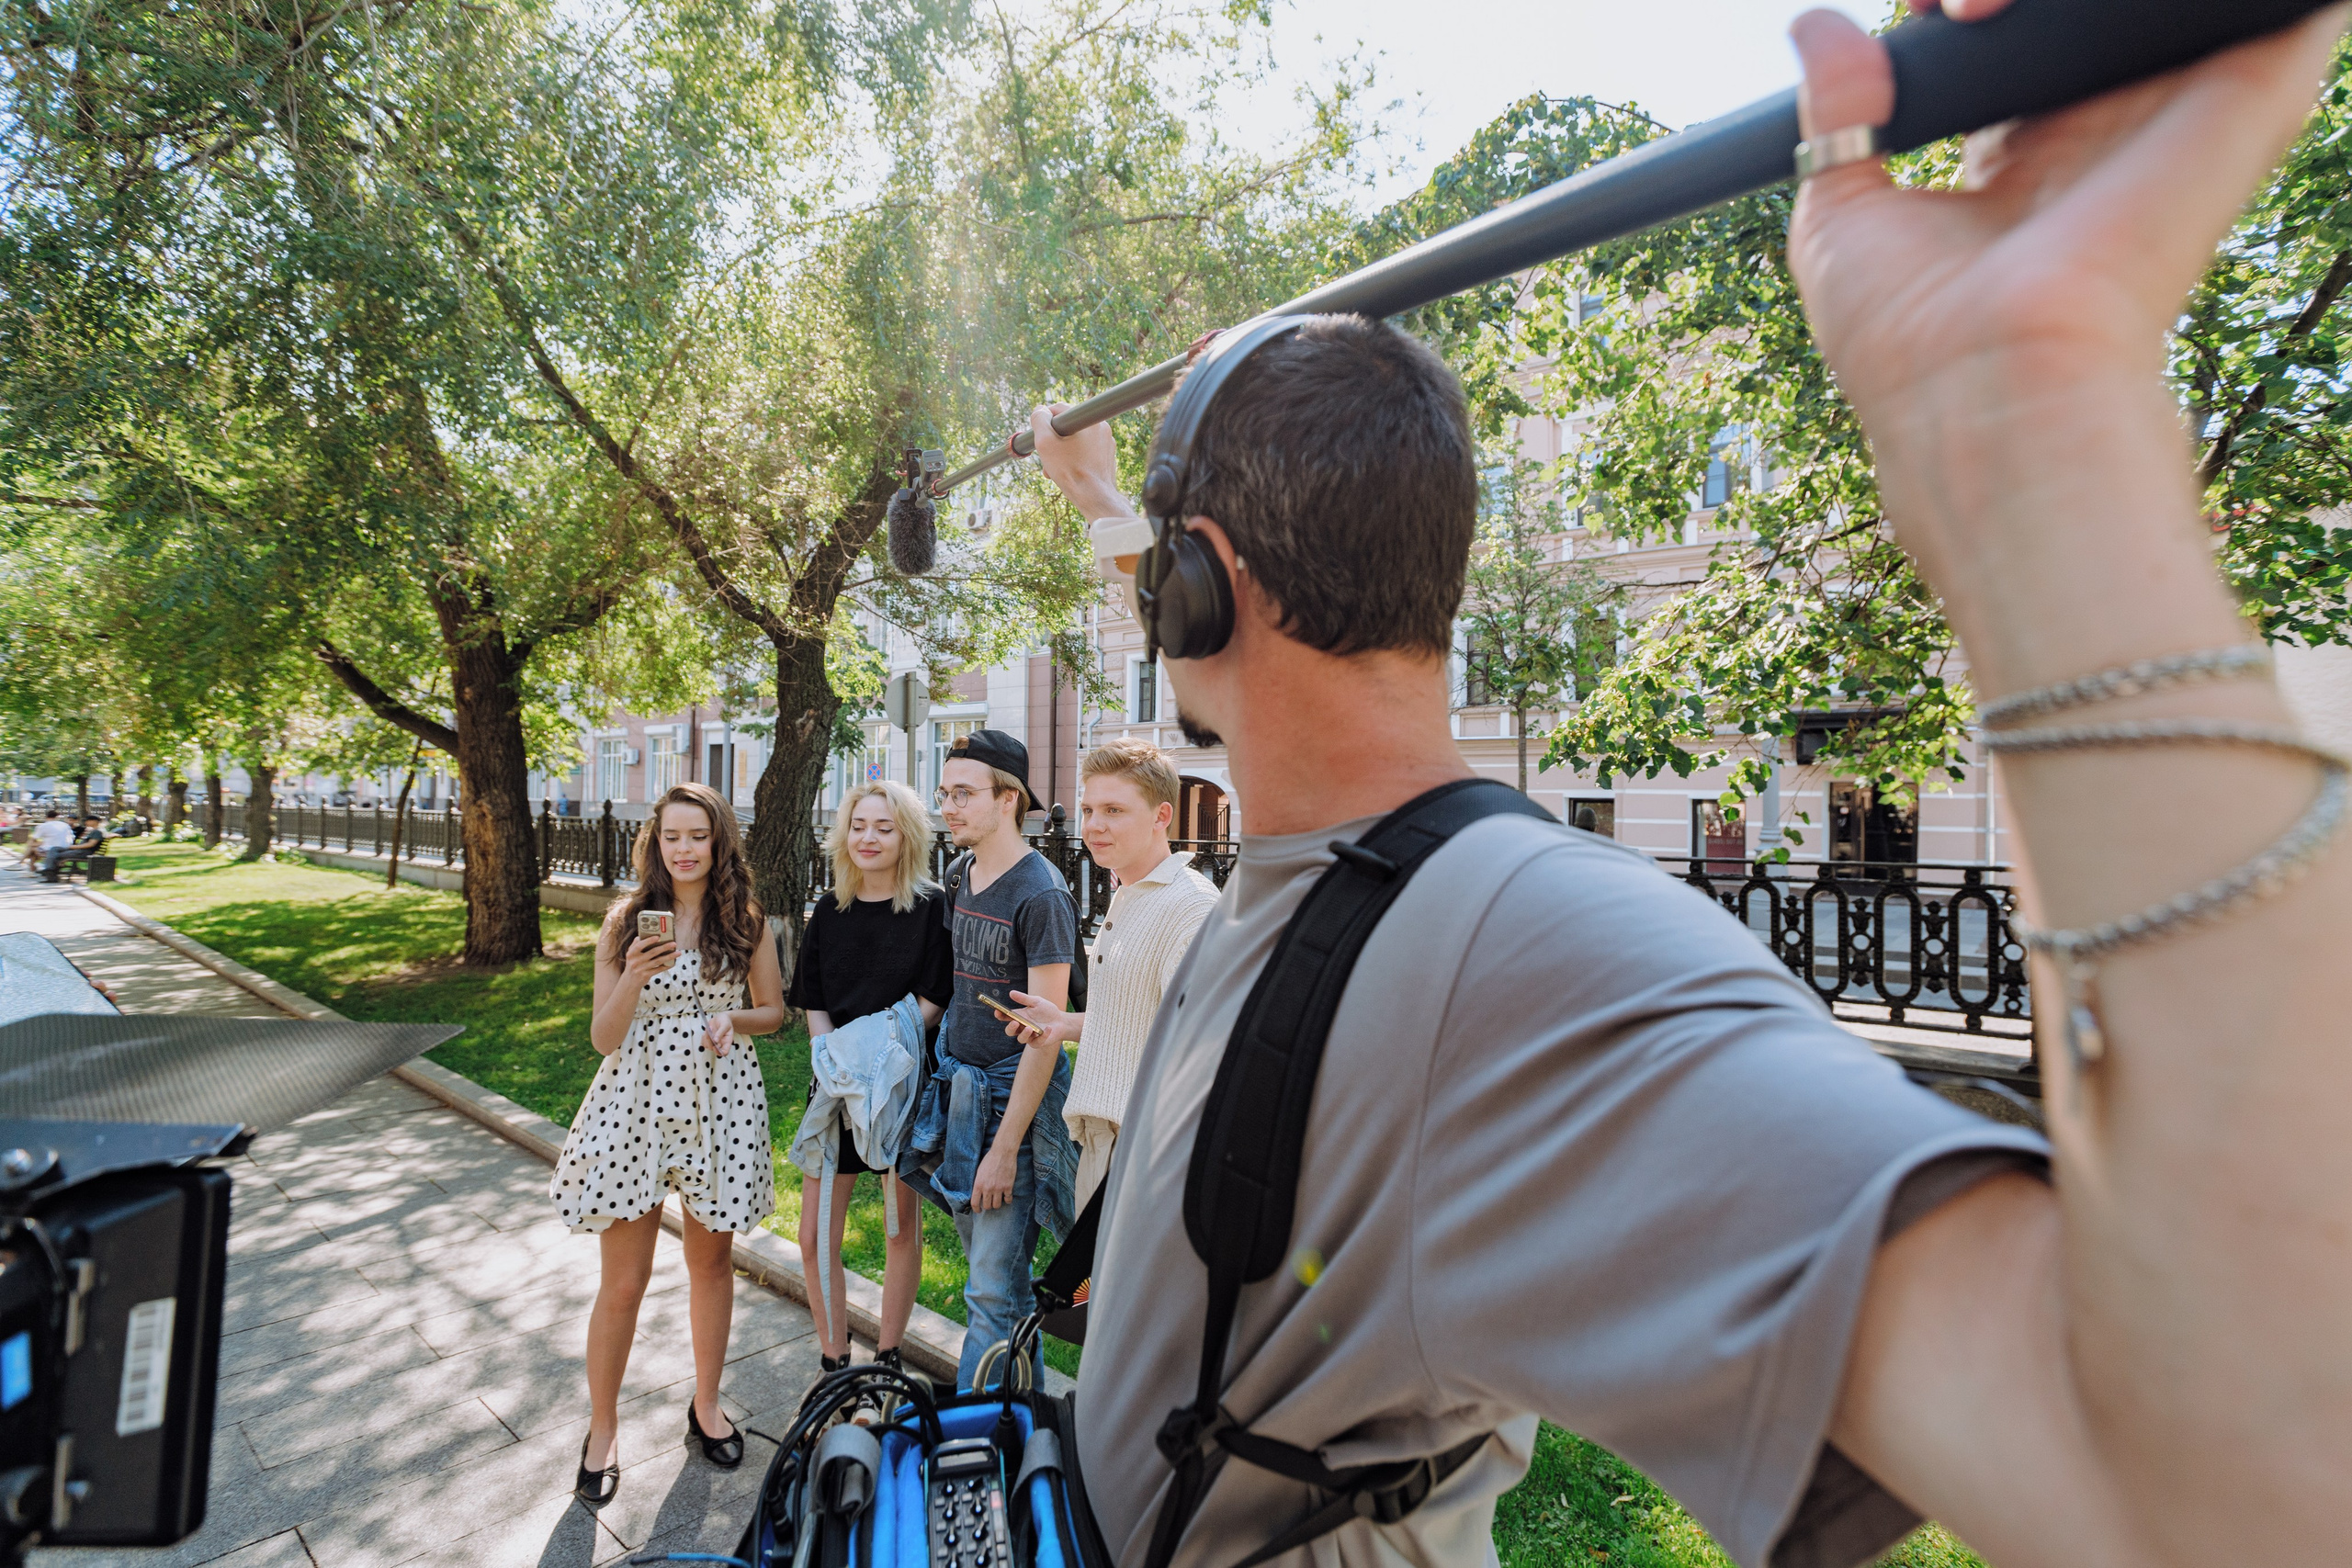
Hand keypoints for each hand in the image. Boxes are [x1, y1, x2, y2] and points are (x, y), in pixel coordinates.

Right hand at [622, 935, 677, 986]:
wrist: (630, 982)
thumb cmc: (632, 965)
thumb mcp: (630, 955)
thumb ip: (635, 945)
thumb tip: (640, 936)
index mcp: (631, 954)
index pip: (639, 945)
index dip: (649, 941)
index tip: (658, 937)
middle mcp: (636, 961)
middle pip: (652, 952)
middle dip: (664, 947)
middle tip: (674, 943)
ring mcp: (641, 969)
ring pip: (658, 961)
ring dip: (669, 956)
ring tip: (678, 953)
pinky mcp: (646, 975)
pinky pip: (659, 969)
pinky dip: (666, 966)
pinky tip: (673, 962)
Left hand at [704, 1012, 735, 1057]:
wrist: (721, 1017)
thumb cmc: (725, 1021)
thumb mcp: (725, 1025)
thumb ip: (720, 1032)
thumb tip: (715, 1041)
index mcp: (727, 1041)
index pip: (724, 1052)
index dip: (719, 1052)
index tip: (715, 1046)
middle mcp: (721, 1044)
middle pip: (713, 1049)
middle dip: (709, 1041)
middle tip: (710, 1030)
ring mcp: (714, 1042)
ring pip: (707, 1046)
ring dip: (706, 1038)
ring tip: (709, 1028)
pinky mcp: (708, 1040)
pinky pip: (703, 1043)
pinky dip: (703, 1037)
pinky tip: (707, 1031)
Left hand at [971, 1145, 1016, 1210]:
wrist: (1003, 1153)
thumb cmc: (989, 1160)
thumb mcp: (979, 1171)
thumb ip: (978, 1183)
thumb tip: (978, 1193)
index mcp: (978, 1184)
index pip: (975, 1203)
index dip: (976, 1209)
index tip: (979, 1211)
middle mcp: (988, 1189)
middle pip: (987, 1206)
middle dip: (988, 1206)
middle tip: (989, 1203)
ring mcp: (999, 1189)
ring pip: (997, 1205)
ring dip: (997, 1204)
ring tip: (998, 1200)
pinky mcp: (1008, 1187)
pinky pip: (1008, 1199)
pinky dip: (1007, 1200)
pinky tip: (1007, 1197)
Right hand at [1004, 989, 1080, 1049]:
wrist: (1061, 1020)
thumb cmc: (1047, 1010)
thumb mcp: (1037, 1001)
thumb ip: (1024, 998)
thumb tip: (1011, 992)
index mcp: (1019, 1017)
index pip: (1005, 1018)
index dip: (1000, 1015)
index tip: (998, 1011)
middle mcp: (1021, 1028)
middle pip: (1010, 1031)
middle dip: (1010, 1028)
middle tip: (1015, 1022)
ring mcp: (1029, 1036)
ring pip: (1021, 1039)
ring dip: (1024, 1034)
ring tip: (1029, 1028)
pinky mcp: (1038, 1042)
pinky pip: (1037, 1042)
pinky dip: (1042, 1036)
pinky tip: (1048, 1028)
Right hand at [1029, 403, 1126, 520]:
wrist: (1095, 497)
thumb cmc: (1070, 471)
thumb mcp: (1045, 443)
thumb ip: (1039, 421)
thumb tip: (1039, 410)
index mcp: (1088, 419)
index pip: (1059, 409)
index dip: (1045, 421)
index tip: (1039, 435)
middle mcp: (1101, 426)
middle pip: (1068, 426)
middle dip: (1053, 440)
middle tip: (1046, 456)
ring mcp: (1107, 441)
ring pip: (1076, 439)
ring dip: (1062, 450)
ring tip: (1055, 468)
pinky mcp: (1108, 454)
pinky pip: (1086, 449)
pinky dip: (1075, 457)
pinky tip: (1068, 471)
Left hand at [1784, 2, 2344, 604]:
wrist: (1985, 385)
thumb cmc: (1907, 341)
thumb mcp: (1838, 218)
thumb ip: (1836, 114)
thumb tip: (1819, 28)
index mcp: (2026, 162)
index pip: (2018, 43)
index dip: (1968, 10)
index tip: (1926, 14)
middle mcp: (2105, 135)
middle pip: (2078, 14)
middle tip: (1958, 9)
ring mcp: (2175, 114)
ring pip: (2149, 2)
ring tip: (1985, 8)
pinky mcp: (2240, 100)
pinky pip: (2275, 5)